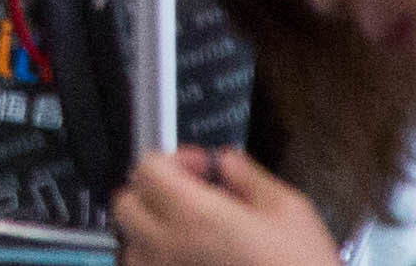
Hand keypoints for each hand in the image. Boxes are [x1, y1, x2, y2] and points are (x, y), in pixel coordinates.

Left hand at [118, 146, 346, 265]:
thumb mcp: (290, 211)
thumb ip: (249, 178)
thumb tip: (226, 162)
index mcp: (196, 218)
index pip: (147, 169)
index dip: (173, 159)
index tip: (202, 167)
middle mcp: (169, 251)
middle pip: (125, 205)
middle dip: (154, 192)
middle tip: (192, 196)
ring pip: (132, 249)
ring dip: (153, 234)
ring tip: (194, 237)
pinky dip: (161, 265)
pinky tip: (196, 263)